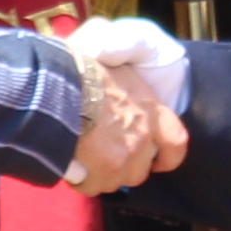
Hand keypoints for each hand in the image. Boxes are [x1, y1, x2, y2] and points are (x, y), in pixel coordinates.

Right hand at [67, 35, 187, 192]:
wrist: (54, 84)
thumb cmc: (76, 64)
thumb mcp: (103, 44)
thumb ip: (114, 49)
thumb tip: (108, 44)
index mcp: (151, 106)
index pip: (175, 141)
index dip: (166, 155)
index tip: (157, 161)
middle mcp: (145, 134)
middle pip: (141, 167)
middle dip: (123, 166)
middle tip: (101, 155)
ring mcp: (126, 155)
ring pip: (116, 180)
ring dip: (100, 174)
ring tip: (80, 158)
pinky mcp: (104, 169)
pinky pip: (92, 186)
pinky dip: (80, 180)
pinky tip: (67, 165)